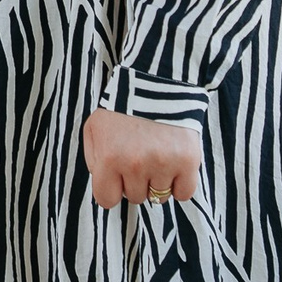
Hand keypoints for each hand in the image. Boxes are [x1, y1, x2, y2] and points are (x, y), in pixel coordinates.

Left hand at [81, 107, 200, 207]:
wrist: (156, 82)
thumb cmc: (122, 107)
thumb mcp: (94, 127)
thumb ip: (93, 159)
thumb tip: (104, 185)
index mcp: (109, 158)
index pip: (106, 199)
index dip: (111, 189)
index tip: (117, 177)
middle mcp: (135, 165)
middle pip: (135, 198)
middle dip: (135, 181)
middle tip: (139, 156)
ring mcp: (163, 164)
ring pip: (160, 197)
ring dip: (158, 181)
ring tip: (156, 155)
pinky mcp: (188, 162)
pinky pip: (184, 194)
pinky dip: (180, 184)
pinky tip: (173, 163)